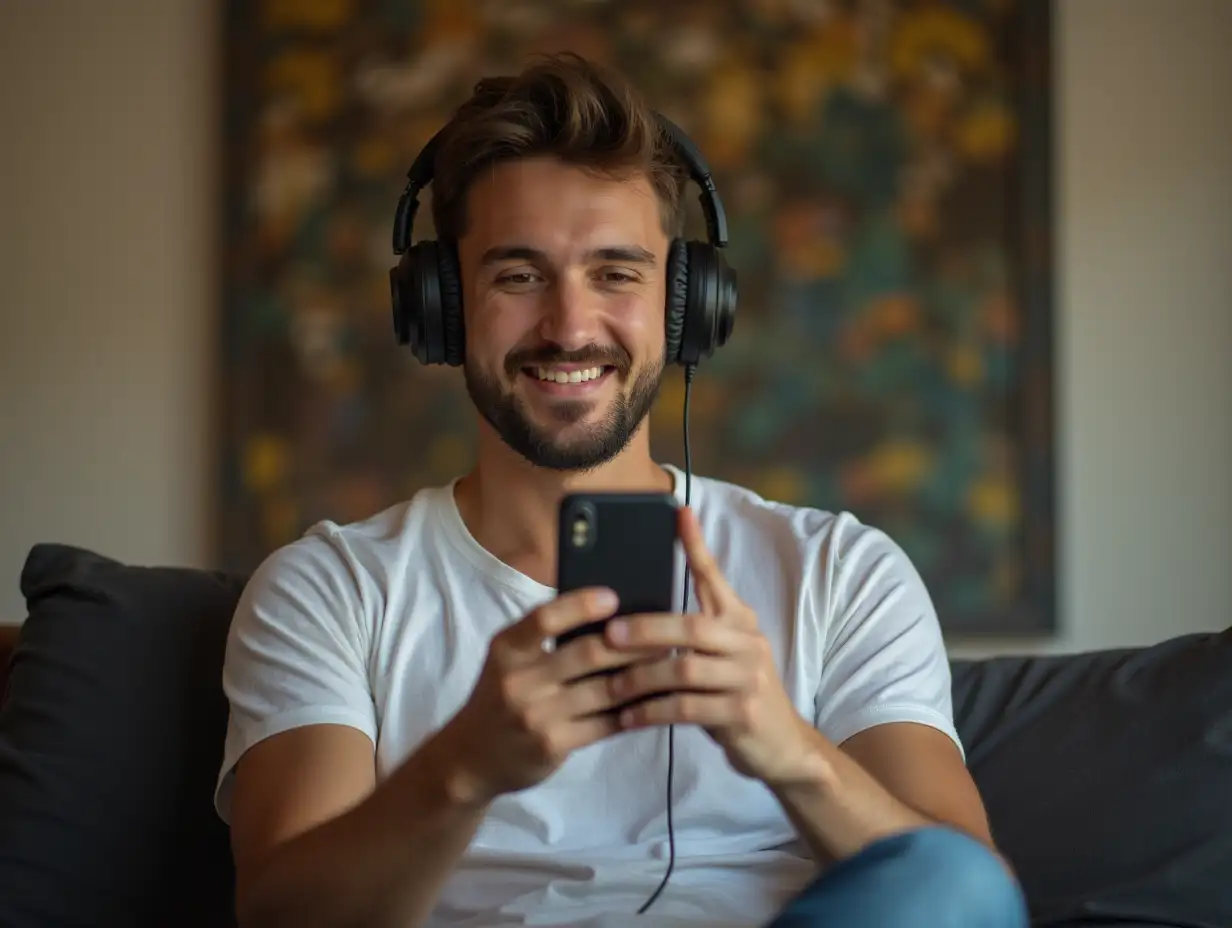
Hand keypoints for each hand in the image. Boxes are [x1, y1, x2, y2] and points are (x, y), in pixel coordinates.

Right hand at [437, 587, 664, 804]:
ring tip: (669, 665)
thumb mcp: (508, 662)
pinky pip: (604, 724)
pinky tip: (654, 702)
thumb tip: (609, 615)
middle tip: (666, 633)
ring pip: (604, 690)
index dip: (581, 606)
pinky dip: (633, 712)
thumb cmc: (500, 697)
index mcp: (507, 649)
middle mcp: (518, 680)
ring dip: (642, 677)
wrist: (470, 758)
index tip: (614, 597)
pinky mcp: (552, 745)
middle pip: (588, 654)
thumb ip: (544, 640)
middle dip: (633, 644)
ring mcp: (535, 715)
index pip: (545, 618)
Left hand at [602, 507, 822, 787]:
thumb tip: (635, 616)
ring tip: (610, 685)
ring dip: (641, 677)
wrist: (782, 745)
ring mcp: (748, 678)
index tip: (679, 513)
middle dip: (646, 629)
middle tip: (608, 634)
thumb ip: (693, 632)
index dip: (697, 546)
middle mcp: (747, 642)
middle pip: (692, 627)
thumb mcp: (723, 655)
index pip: (715, 577)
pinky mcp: (742, 714)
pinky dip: (653, 712)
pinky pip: (688, 708)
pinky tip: (628, 716)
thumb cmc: (736, 693)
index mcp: (739, 621)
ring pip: (685, 669)